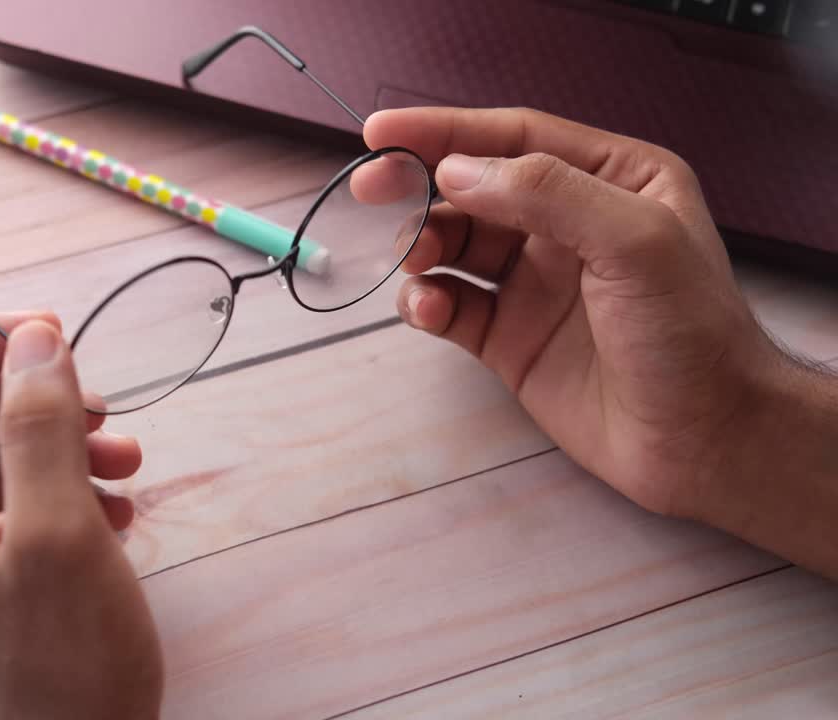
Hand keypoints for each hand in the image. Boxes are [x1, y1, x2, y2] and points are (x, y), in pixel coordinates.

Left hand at [0, 314, 163, 719]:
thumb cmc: (64, 661)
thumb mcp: (60, 530)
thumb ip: (41, 425)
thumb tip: (33, 338)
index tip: (54, 340)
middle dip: (33, 395)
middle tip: (102, 407)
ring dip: (63, 440)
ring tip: (127, 460)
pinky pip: (19, 501)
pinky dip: (69, 487)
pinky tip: (120, 509)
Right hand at [356, 107, 786, 519]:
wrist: (703, 442)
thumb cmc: (691, 335)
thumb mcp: (636, 242)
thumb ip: (548, 194)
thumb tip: (456, 172)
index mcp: (612, 181)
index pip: (515, 138)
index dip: (445, 130)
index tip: (381, 130)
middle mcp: (568, 224)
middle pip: (472, 188)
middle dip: (419, 184)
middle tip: (371, 188)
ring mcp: (535, 283)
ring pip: (454, 244)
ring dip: (423, 246)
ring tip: (417, 262)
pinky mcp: (509, 338)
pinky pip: (450, 305)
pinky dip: (427, 301)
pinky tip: (427, 308)